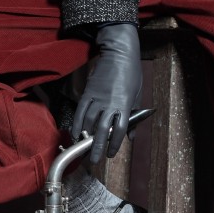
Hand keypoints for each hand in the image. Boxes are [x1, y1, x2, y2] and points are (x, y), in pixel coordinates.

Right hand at [72, 23, 142, 163]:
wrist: (118, 52)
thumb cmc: (131, 73)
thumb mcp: (138, 95)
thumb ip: (134, 117)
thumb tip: (132, 137)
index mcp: (124, 104)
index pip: (119, 130)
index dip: (114, 144)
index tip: (111, 154)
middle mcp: (110, 103)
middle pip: (102, 130)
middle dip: (97, 147)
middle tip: (95, 160)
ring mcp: (97, 98)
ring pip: (89, 122)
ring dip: (86, 137)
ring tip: (84, 149)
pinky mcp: (87, 92)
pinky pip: (80, 111)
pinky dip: (77, 123)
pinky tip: (76, 133)